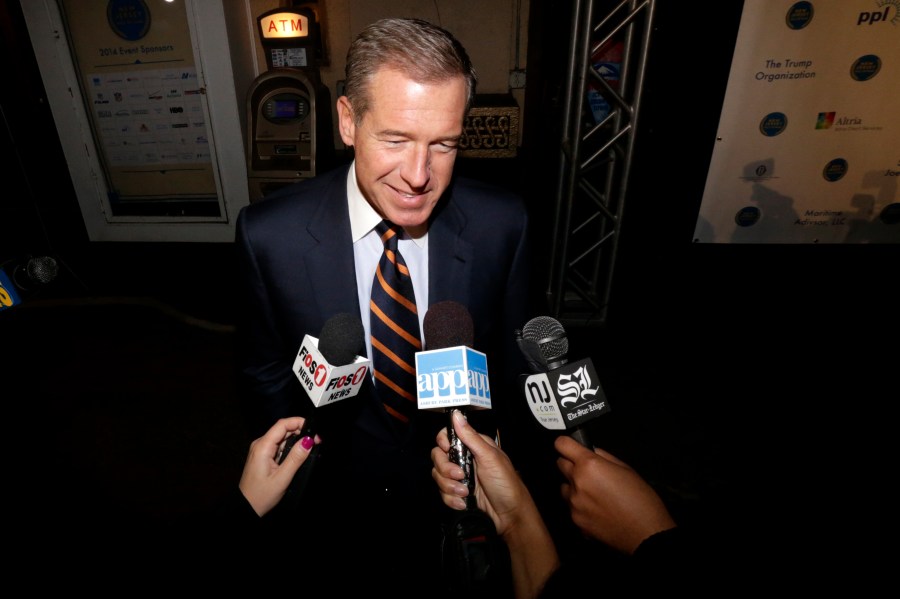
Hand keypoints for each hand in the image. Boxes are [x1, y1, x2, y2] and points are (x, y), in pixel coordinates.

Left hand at [238, 417, 320, 515]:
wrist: (247, 507)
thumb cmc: (260, 496)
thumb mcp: (282, 478)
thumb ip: (296, 458)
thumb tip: (308, 441)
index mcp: (262, 447)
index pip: (283, 424)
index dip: (300, 423)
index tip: (313, 430)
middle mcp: (260, 445)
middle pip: (283, 429)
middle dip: (301, 432)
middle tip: (315, 441)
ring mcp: (261, 450)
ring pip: (282, 437)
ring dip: (296, 440)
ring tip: (308, 449)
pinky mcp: (263, 455)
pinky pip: (278, 446)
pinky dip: (289, 448)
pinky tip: (296, 456)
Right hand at [432, 410, 530, 533]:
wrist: (510, 514)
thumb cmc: (506, 483)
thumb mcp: (489, 457)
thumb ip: (470, 436)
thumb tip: (456, 415)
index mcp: (473, 446)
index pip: (447, 436)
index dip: (443, 443)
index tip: (447, 451)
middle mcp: (464, 459)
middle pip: (438, 457)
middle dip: (446, 470)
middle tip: (461, 475)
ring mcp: (460, 477)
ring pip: (438, 476)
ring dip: (450, 487)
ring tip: (466, 493)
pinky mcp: (457, 493)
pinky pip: (443, 493)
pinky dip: (452, 499)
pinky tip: (465, 502)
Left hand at [555, 435, 675, 553]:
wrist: (646, 534)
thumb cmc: (642, 501)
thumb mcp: (626, 469)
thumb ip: (604, 457)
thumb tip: (591, 452)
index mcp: (590, 466)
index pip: (562, 444)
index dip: (566, 444)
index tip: (570, 446)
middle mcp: (577, 483)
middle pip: (560, 464)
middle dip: (572, 465)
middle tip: (589, 473)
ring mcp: (574, 504)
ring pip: (565, 487)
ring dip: (574, 487)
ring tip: (595, 495)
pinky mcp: (575, 521)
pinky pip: (571, 507)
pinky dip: (580, 506)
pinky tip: (597, 511)